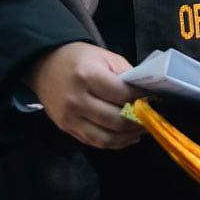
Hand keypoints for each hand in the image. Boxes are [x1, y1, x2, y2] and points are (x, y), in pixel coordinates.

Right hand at [26, 42, 143, 149]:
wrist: (44, 64)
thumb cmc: (78, 58)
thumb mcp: (105, 57)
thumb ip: (126, 75)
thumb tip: (146, 94)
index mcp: (87, 77)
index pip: (122, 95)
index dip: (142, 99)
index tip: (155, 99)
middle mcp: (76, 100)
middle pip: (116, 120)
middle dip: (139, 120)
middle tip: (152, 115)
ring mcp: (70, 118)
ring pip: (107, 138)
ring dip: (129, 136)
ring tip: (143, 128)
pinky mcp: (67, 128)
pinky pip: (95, 142)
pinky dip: (115, 143)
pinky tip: (128, 136)